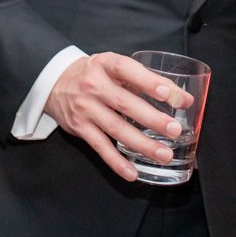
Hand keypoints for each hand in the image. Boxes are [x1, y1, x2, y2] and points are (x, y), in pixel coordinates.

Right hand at [43, 52, 194, 181]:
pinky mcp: (79, 128)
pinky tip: (133, 172)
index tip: (168, 93)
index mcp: (105, 64)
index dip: (147, 81)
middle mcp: (93, 85)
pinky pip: (100, 147)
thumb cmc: (93, 74)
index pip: (127, 70)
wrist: (54, 81)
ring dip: (142, 144)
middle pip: (125, 104)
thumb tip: (181, 97)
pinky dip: (116, 162)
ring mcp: (85, 108)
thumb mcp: (112, 66)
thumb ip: (142, 78)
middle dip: (152, 118)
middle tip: (174, 130)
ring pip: (116, 128)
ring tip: (164, 155)